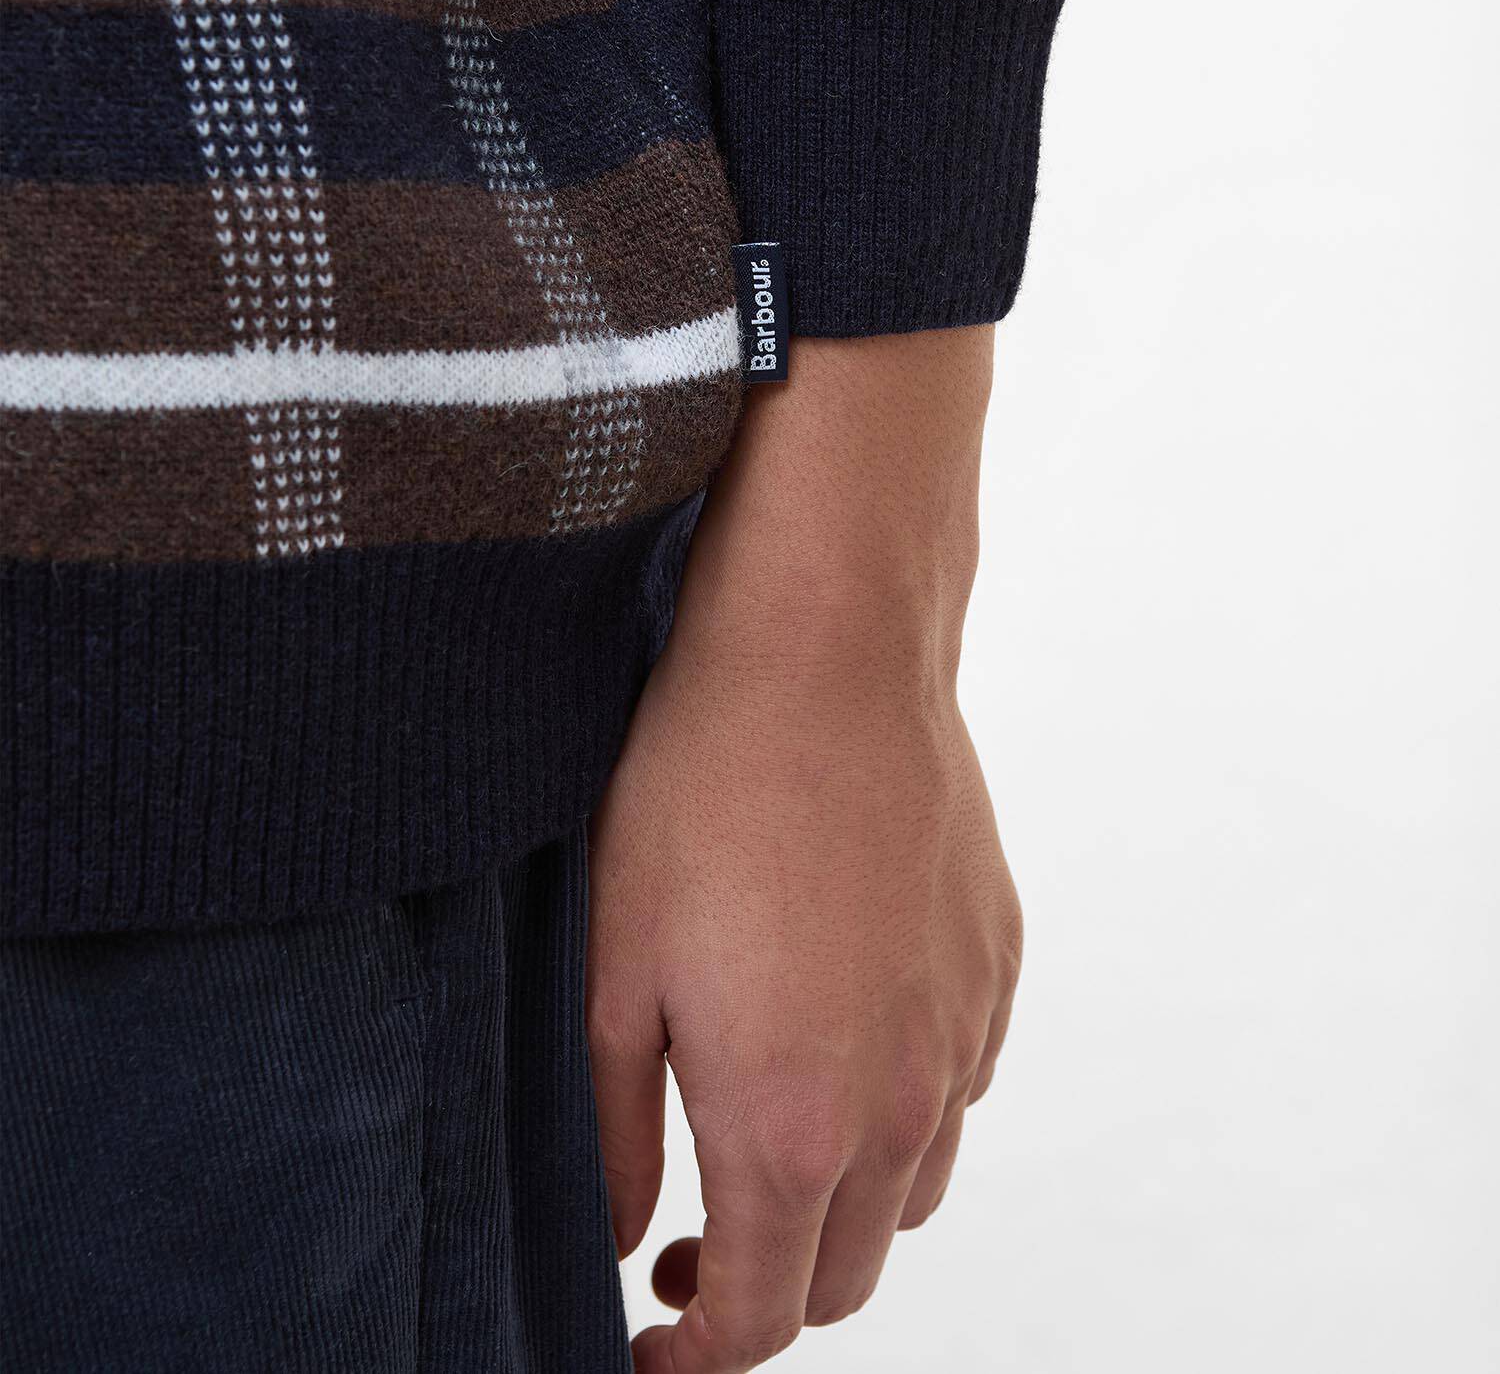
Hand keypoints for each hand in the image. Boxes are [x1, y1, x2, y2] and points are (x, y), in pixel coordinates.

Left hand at [587, 329, 1020, 1370]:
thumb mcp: (614, 972)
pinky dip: (902, 1109)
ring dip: (839, 1205)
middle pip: (845, 1276)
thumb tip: (617, 1240)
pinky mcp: (996, 961)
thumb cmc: (700, 795)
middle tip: (683, 1248)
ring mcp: (963, 1031)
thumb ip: (614, 1134)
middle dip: (763, 1292)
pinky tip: (842, 1039)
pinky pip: (960, 1085)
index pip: (757, 1319)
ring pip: (915, 1189)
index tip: (643, 1341)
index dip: (690, 1357)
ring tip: (767, 1142)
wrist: (824, 655)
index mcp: (793, 1124)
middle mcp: (902, 1102)